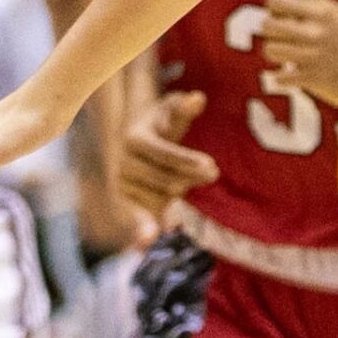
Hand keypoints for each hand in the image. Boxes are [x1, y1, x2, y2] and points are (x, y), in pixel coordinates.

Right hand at [118, 89, 217, 221]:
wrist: (133, 146)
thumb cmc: (160, 126)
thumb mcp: (169, 114)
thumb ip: (182, 110)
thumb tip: (198, 98)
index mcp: (135, 139)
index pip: (167, 153)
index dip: (188, 161)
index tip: (213, 168)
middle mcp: (125, 162)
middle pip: (167, 177)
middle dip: (191, 176)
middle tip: (213, 173)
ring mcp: (124, 183)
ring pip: (161, 195)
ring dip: (179, 190)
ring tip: (188, 180)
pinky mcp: (126, 201)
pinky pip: (135, 215)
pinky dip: (141, 227)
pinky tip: (148, 240)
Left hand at [259, 0, 337, 108]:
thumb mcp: (335, 12)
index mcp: (322, 12)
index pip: (276, 0)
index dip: (273, 7)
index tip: (283, 15)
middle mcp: (317, 32)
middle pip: (268, 25)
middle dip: (271, 32)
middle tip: (282, 37)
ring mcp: (314, 56)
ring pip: (270, 50)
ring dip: (275, 54)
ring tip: (285, 55)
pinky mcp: (313, 79)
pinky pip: (280, 77)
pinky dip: (282, 78)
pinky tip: (291, 75)